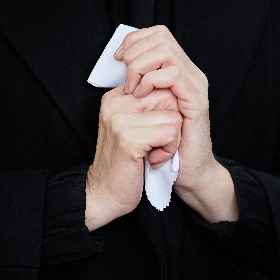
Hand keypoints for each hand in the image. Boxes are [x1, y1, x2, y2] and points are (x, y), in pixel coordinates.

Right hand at [85, 86, 181, 230]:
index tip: (153, 133)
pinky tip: (153, 160)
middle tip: (156, 145)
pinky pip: (170, 133)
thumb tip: (174, 88)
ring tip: (153, 153)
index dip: (167, 111)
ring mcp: (120, 120)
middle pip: (169, 97)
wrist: (105, 194)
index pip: (159, 84)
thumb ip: (148, 106)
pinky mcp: (129, 138)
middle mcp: (114, 103)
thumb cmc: (126, 163)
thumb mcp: (135, 127)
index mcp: (116, 97)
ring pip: (173, 116)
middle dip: (172, 123)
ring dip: (172, 140)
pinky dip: (169, 150)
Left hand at [114, 25, 237, 221]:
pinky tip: (141, 96)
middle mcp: (190, 73)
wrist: (188, 171)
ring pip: (166, 51)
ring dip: (141, 66)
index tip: (118, 60)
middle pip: (162, 36)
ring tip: (133, 88)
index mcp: (179, 71)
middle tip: (124, 76)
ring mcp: (195, 85)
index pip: (158, 35)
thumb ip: (139, 84)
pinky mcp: (196, 100)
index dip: (134, 40)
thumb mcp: (146, 107)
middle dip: (135, 51)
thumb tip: (120, 64)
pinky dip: (152, 80)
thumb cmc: (166, 143)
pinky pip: (173, 75)